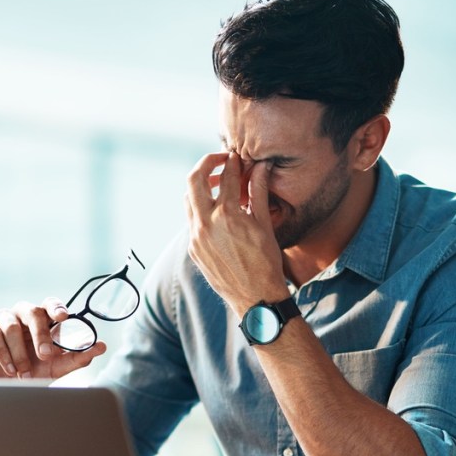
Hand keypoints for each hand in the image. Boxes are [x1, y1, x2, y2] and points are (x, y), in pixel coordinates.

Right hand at [0, 299, 105, 378]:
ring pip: (12, 326)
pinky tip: (9, 369)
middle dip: (40, 335)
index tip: (62, 316)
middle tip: (46, 356)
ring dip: (20, 353)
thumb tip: (101, 347)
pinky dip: (2, 353)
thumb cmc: (33, 373)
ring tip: (23, 373)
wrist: (4, 390)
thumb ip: (79, 357)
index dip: (56, 307)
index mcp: (43, 320)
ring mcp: (3, 318)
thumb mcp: (58, 368)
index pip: (51, 304)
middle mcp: (24, 314)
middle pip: (33, 311)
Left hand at [184, 152, 287, 315]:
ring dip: (200, 187)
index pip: (226, 177)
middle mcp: (206, 224)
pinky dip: (200, 208)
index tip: (236, 157)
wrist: (256, 298)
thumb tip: (261, 166)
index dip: (233, 162)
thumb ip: (259, 192)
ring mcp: (196, 237)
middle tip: (219, 160)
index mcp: (227, 215)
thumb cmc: (266, 262)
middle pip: (194, 180)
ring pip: (188, 200)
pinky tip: (215, 210)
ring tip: (217, 185)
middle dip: (206, 164)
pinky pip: (191, 220)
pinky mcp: (193, 249)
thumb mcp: (264, 224)